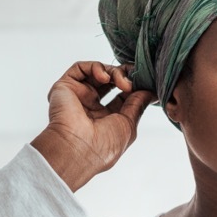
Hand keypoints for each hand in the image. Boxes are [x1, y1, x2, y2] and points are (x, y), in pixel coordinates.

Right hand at [30, 61, 155, 191]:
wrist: (77, 149)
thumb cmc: (103, 145)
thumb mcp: (129, 123)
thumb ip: (138, 104)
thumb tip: (152, 92)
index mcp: (106, 119)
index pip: (122, 96)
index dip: (134, 87)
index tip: (147, 83)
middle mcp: (91, 107)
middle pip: (111, 82)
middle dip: (126, 76)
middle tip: (136, 77)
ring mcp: (78, 97)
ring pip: (98, 72)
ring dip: (115, 72)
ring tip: (123, 82)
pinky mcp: (65, 87)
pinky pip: (80, 68)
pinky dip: (96, 67)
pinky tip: (105, 77)